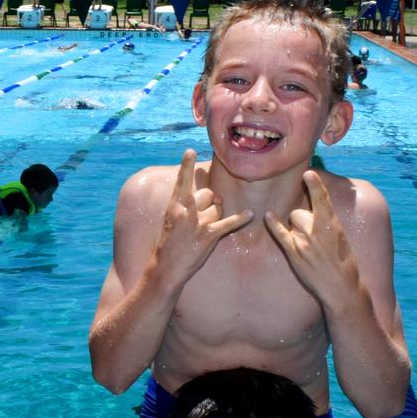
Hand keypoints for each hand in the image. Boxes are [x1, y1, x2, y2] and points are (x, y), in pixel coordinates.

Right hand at [152, 150, 252, 284]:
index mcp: (174, 204)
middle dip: (211, 203)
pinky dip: (241, 219)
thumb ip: (186, 205)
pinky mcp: (209, 235)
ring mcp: (198, 222)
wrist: (166, 267)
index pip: (182, 180)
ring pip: (219, 208)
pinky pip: (229, 222)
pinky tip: (250, 214)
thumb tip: (212, 196)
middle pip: (209, 194)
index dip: (186, 165)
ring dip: (216, 217)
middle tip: (202, 218)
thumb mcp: (170, 219)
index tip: (190, 150)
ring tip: (205, 230)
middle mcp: (186, 210)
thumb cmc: (169, 242)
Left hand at [265, 170, 357, 305]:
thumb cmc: (344, 264)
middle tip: (312, 237)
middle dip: (301, 219)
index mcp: (332, 225)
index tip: (308, 173)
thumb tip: (318, 212)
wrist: (341, 287)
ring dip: (296, 229)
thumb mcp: (341, 239)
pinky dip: (273, 224)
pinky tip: (268, 215)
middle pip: (298, 212)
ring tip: (308, 247)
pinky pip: (280, 233)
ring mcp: (304, 241)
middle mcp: (317, 230)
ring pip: (292, 222)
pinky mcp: (294, 253)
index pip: (322, 200)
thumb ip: (328, 224)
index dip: (315, 185)